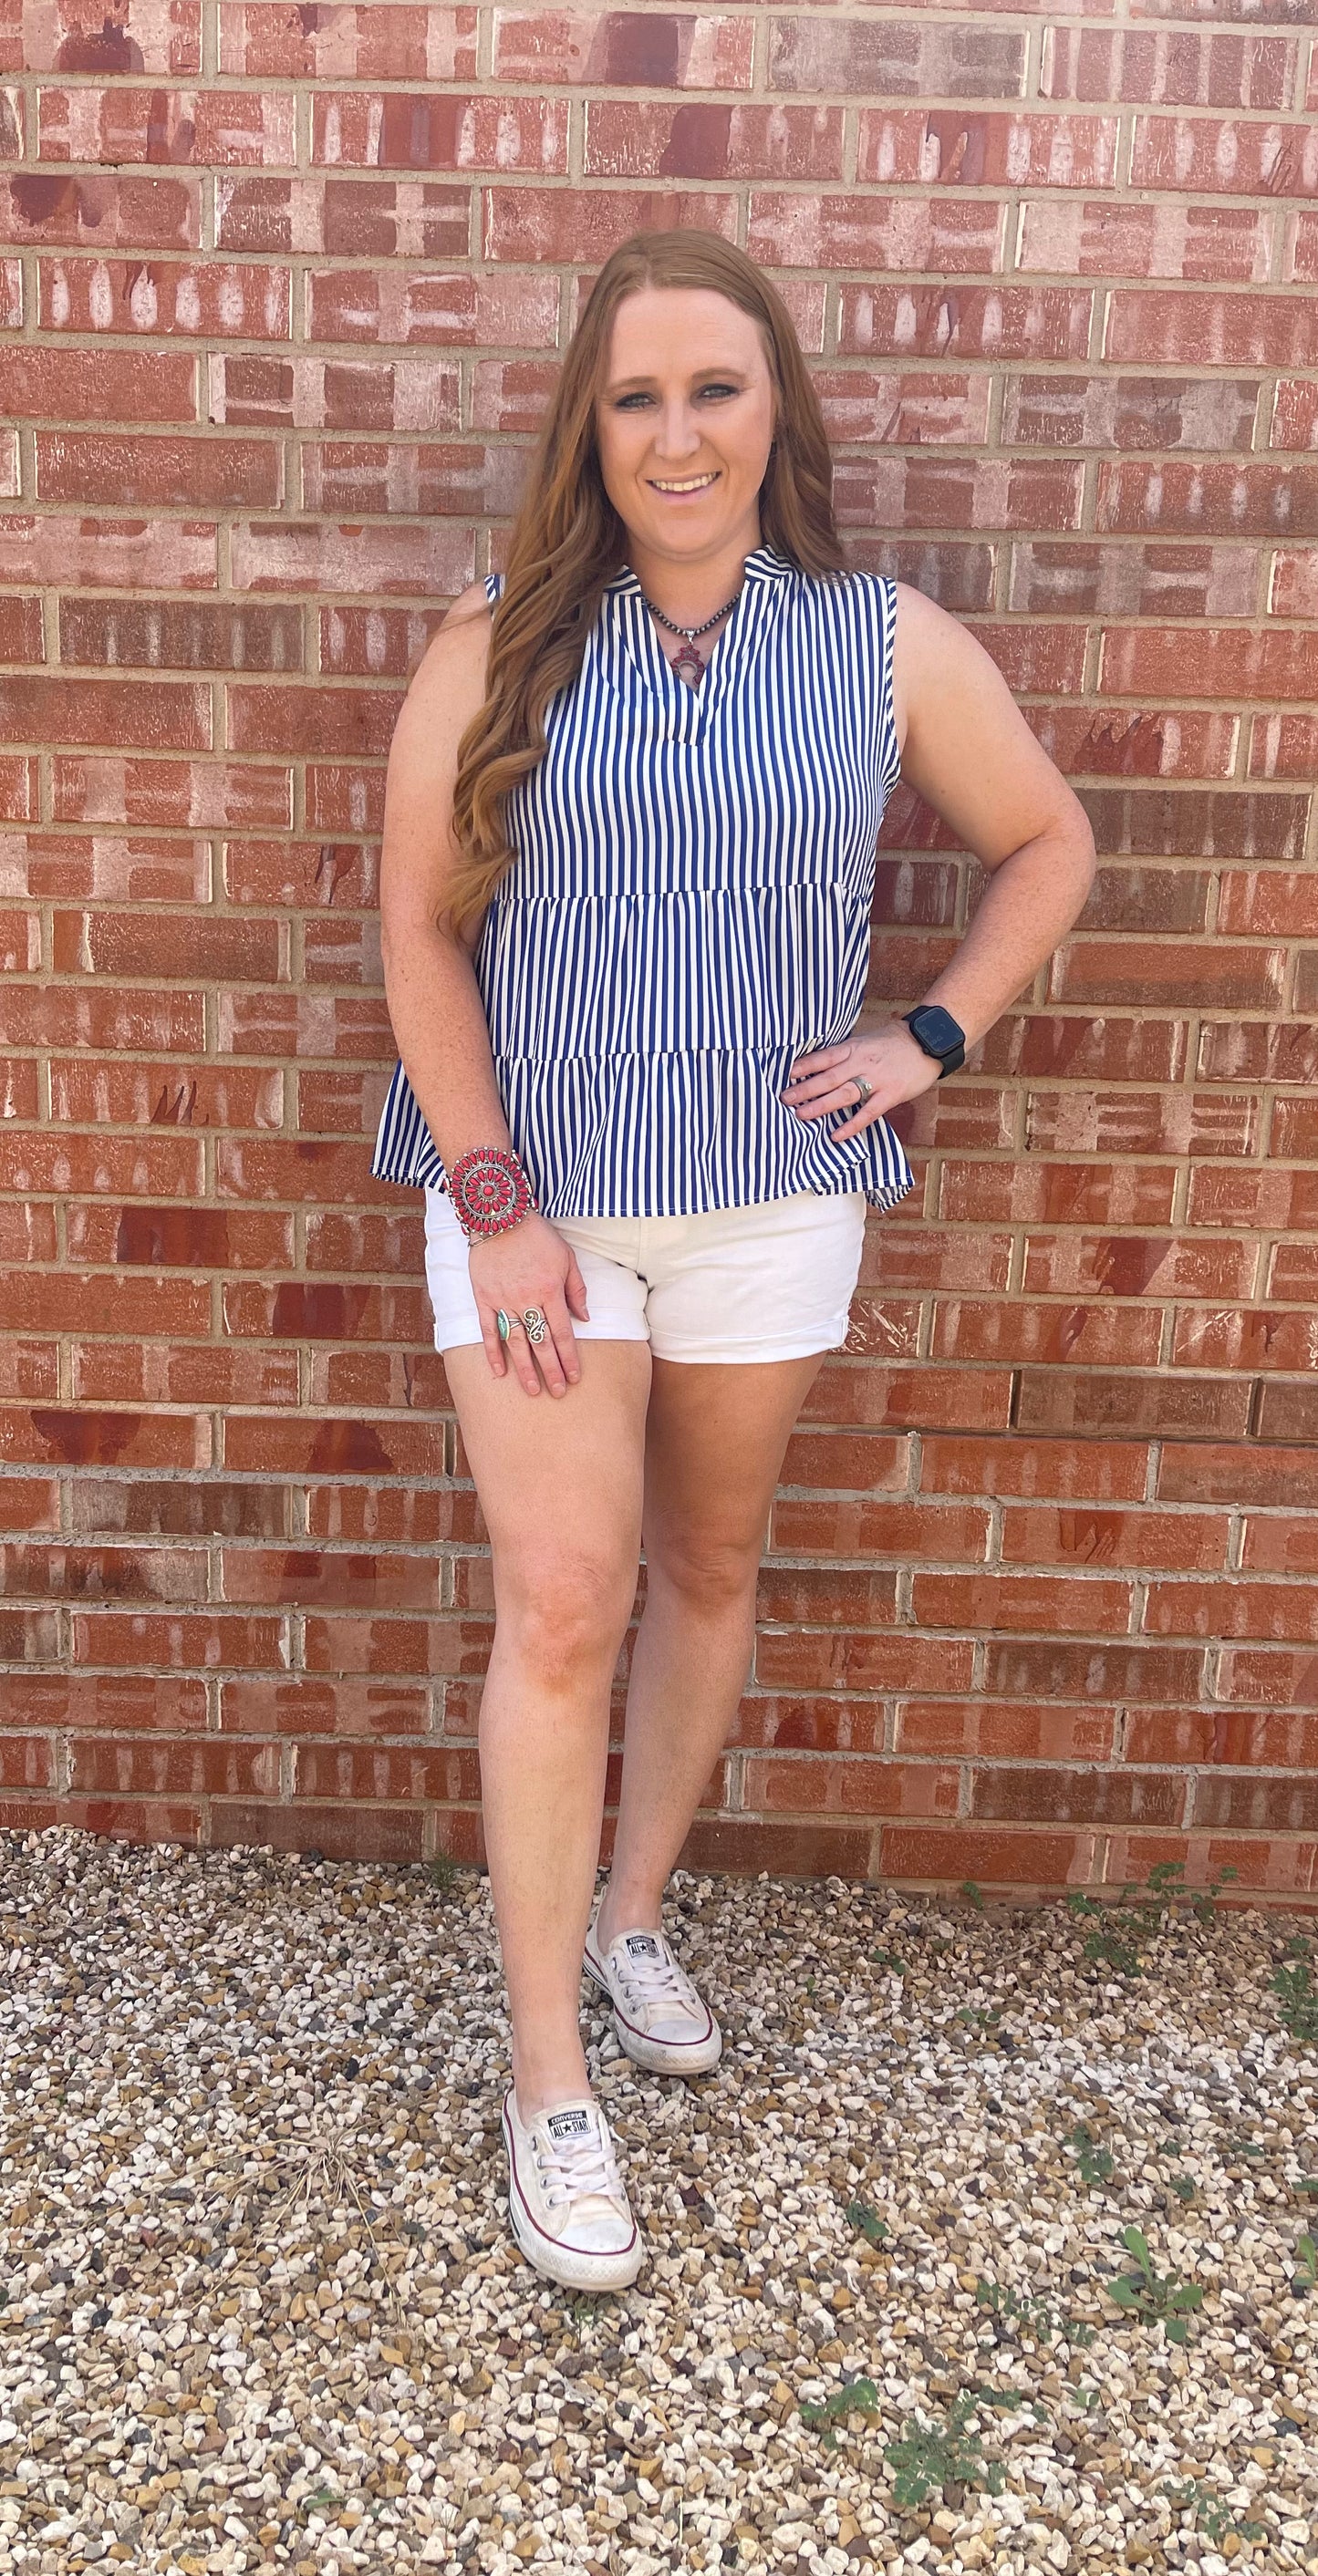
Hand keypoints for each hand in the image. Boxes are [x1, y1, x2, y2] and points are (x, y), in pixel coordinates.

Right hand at [467, 1211, 591, 1396]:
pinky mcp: (483, 1298)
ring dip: (524, 1369)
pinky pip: (487, 1330)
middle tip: (557, 1392)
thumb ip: (576, 1290)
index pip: (562, 1333)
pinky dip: (492, 1352)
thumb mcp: (566, 1258)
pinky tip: (498, 1371)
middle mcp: (526, 1300)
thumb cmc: (537, 1236)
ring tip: (532, 1390)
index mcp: (549, 1291)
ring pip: (515, 1342)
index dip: (569, 1358)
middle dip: (551, 1370)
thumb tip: (585, 1319)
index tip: (574, 1376)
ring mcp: (502, 1301)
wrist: (500, 1217)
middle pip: (540, 1343)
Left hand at [779, 1019, 942, 1139]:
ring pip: (844, 1094)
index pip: (823, 1057)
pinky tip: (836, 1135)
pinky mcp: (890, 1094)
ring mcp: (876, 1079)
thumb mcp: (865, 1041)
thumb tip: (818, 1067)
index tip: (785, 1074)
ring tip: (801, 1115)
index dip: (804, 1065)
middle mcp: (862, 1063)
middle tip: (785, 1099)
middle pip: (828, 1077)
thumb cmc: (893, 1042)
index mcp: (853, 1048)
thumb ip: (845, 1055)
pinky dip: (852, 1125)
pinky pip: (868, 1112)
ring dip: (821, 1106)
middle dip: (805, 1089)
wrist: (927, 1042)